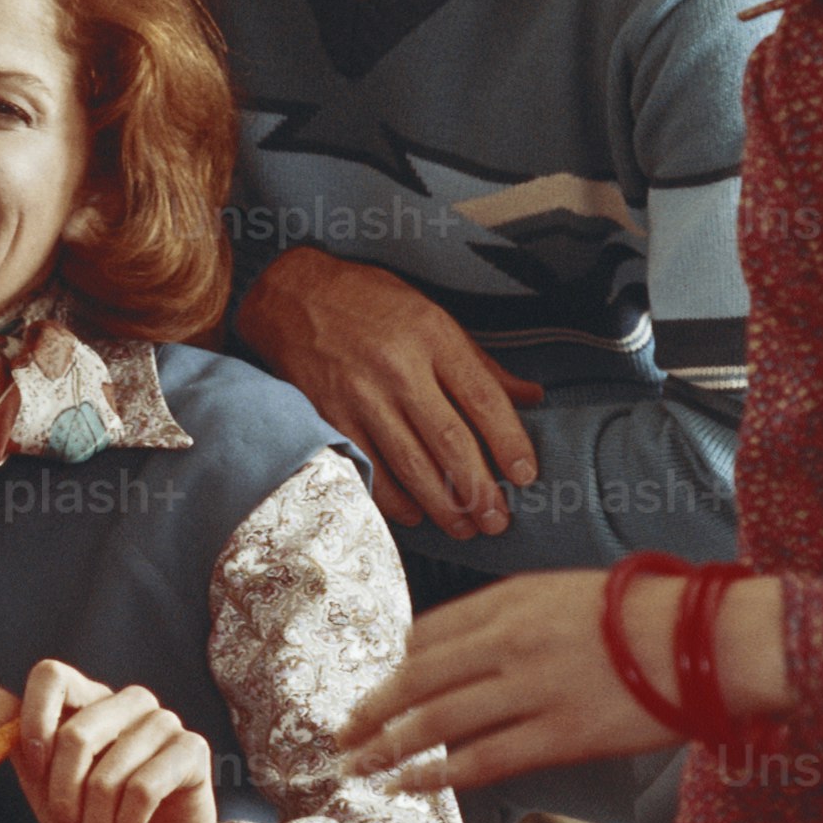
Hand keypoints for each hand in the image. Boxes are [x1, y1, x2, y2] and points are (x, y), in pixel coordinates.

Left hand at [0, 660, 277, 822]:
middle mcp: (127, 703)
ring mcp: (163, 722)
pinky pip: (143, 788)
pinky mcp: (192, 749)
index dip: (33, 721)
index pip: (51, 675)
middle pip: (75, 734)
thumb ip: (20, 745)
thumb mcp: (47, 792)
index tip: (35, 771)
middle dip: (63, 799)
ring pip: (108, 774)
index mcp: (88, 703)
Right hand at [237, 250, 542, 538]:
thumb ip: (479, 361)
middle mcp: (398, 368)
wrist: (291, 295)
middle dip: (479, 489)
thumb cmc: (368, 301)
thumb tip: (530, 396)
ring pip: (410, 464)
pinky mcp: (330, 416)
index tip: (526, 475)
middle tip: (498, 520)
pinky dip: (394, 499)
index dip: (509, 442)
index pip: (483, 398)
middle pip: (449, 441)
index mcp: (432, 335)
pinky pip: (369, 468)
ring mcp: (361, 395)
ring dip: (442, 505)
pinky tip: (416, 513)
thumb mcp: (431, 313)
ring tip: (466, 527)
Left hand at [340, 564, 783, 792]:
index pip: (427, 636)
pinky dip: (439, 775)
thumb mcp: (566, 592)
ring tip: (357, 767)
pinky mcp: (560, 735)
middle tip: (338, 736)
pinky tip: (409, 786)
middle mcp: (510, 641)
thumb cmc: (647, 613)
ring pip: (437, 723)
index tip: (374, 693)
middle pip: (417, 681)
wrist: (710, 638)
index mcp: (511, 600)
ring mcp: (532, 689)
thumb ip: (511, 616)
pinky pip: (483, 760)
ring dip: (389, 747)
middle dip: (370, 712)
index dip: (392, 670)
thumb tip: (457, 649)